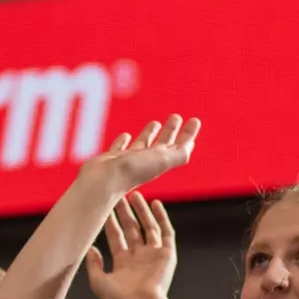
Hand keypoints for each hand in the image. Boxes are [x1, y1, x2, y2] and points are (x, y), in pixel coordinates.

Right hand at [77, 115, 199, 197]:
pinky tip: (125, 136)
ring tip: (155, 123)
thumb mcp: (162, 160)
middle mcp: (146, 163)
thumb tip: (190, 146)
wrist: (103, 182)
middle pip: (163, 144)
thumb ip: (178, 154)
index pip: (179, 147)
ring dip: (150, 134)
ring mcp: (129, 162)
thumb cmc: (132, 172)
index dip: (188, 135)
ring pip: (143, 145)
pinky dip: (124, 141)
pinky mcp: (112, 160)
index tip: (195, 120)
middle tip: (176, 117)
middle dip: (171, 131)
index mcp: (160, 162)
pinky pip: (120, 148)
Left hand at [86, 193, 176, 298]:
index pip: (116, 237)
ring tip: (135, 194)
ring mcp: (154, 255)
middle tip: (119, 195)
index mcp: (123, 263)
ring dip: (142, 211)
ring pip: (148, 227)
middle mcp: (139, 257)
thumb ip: (93, 263)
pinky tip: (156, 204)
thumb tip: (89, 248)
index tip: (104, 206)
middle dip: (125, 213)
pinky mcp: (167, 254)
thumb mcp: (97, 281)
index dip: (111, 222)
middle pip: (132, 229)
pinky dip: (162, 217)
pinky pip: (166, 232)